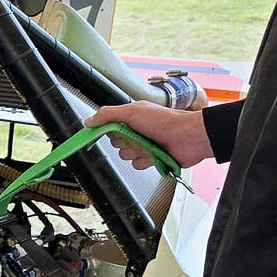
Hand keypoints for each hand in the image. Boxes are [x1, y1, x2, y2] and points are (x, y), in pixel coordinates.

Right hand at [85, 101, 211, 169]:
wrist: (187, 137)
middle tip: (134, 135)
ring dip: (134, 151)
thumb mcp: (132, 111)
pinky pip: (136, 165)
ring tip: (147, 144)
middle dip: (123, 141)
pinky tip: (152, 153)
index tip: (95, 133)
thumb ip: (108, 115)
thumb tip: (89, 121)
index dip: (103, 130)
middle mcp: (136, 130)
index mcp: (131, 117)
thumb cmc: (166, 121)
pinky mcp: (150, 158)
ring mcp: (143, 145)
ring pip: (124, 155)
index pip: (108, 126)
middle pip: (115, 143)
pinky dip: (143, 160)